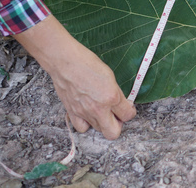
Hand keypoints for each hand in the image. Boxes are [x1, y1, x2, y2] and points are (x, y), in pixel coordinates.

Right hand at [13, 15, 135, 139]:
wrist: (66, 62)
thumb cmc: (87, 63)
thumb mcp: (110, 75)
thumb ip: (117, 93)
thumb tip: (122, 103)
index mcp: (112, 97)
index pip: (128, 115)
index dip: (130, 112)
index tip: (128, 108)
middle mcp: (98, 108)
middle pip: (113, 132)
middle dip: (118, 124)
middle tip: (117, 114)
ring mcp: (84, 113)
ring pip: (99, 130)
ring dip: (103, 122)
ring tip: (102, 111)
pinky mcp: (72, 112)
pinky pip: (82, 128)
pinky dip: (87, 123)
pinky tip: (88, 114)